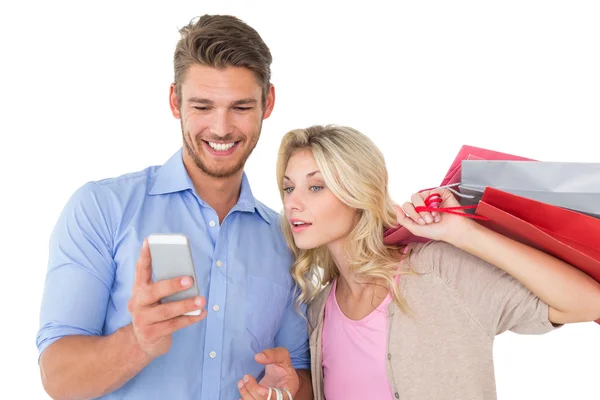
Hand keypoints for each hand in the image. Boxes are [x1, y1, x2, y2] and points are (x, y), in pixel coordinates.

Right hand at [127, 239, 206, 358]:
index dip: (145, 255)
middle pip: (154, 292)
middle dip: (173, 285)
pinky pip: (173, 325)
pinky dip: (189, 319)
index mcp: (139, 289)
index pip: (140, 269)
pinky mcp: (151, 334)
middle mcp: (137, 303)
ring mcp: (142, 320)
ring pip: (167, 311)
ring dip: (186, 304)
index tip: (150, 241)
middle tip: (190, 280)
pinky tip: (201, 314)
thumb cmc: (155, 312)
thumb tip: (189, 279)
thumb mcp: (155, 298)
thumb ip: (165, 287)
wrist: (141, 343)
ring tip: (202, 300)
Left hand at [238, 347, 298, 399]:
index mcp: (288, 390)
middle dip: (251, 390)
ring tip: (241, 382)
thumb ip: (273, 354)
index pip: (275, 397)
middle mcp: (280, 399)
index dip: (261, 391)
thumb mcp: (282, 355)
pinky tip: (241, 396)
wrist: (282, 373)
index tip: (250, 377)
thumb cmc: (284, 365)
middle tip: (245, 377)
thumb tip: (258, 357)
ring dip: (246, 395)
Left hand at [393, 188, 475, 243]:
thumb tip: (394, 206)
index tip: (422, 223)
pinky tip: (439, 210)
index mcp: (416, 209)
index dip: (413, 214)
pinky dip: (435, 203)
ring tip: (434, 217)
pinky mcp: (441, 192)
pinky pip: (432, 192)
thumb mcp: (414, 228)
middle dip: (419, 211)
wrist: (452, 231)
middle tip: (428, 221)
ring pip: (420, 195)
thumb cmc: (435, 231)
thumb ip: (402, 218)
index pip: (407, 205)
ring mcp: (431, 196)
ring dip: (426, 209)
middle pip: (412, 198)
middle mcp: (423, 202)